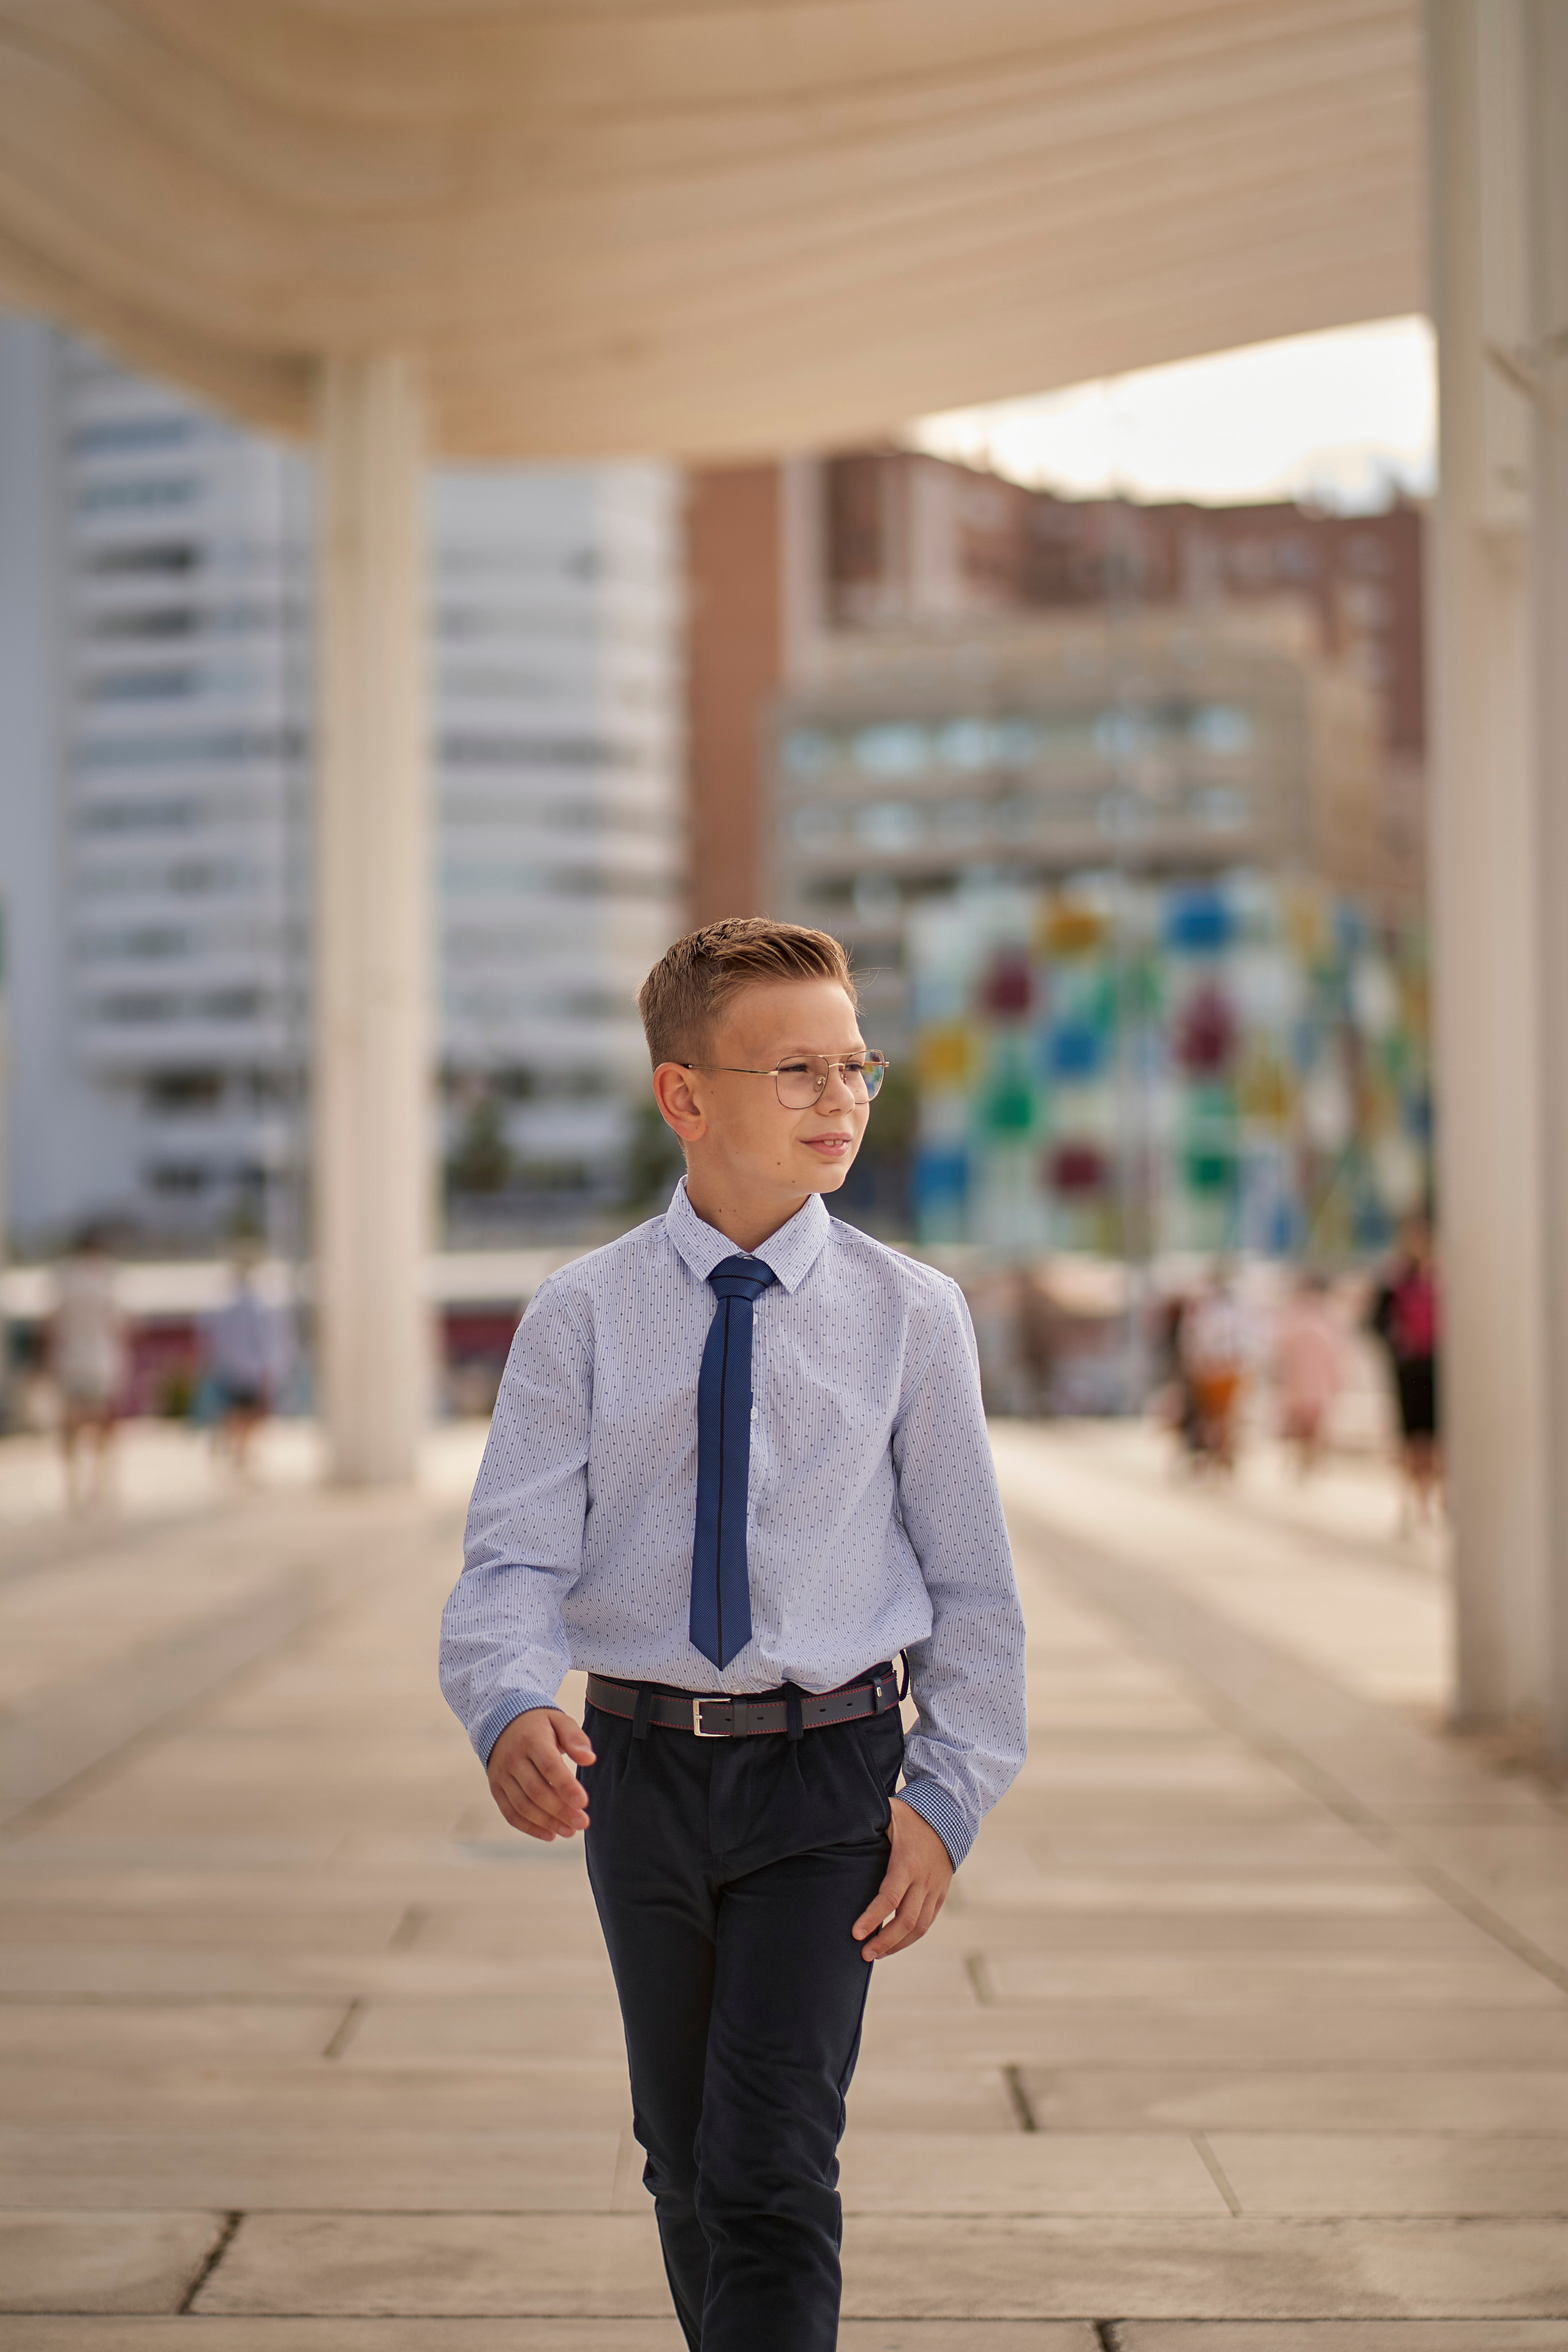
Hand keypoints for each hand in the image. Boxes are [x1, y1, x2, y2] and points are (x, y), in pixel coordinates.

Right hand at [487, 1707, 595, 1842]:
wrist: (501, 1722)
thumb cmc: (539, 1725)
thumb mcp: (559, 1721)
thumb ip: (575, 1738)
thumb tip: (589, 1759)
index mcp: (531, 1739)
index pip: (549, 1766)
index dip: (566, 1786)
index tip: (584, 1803)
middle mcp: (512, 1759)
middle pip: (536, 1790)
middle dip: (560, 1810)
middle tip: (583, 1823)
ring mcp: (501, 1775)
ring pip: (522, 1805)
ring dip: (547, 1822)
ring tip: (570, 1831)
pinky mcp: (496, 1788)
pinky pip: (510, 1813)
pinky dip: (529, 1827)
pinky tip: (549, 1834)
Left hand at [851, 1797, 953, 1959]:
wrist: (949, 1817)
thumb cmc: (910, 1815)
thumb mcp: (888, 1814)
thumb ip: (866, 1822)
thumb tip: (839, 1825)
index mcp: (907, 1863)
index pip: (889, 1898)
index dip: (872, 1918)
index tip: (856, 1934)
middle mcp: (923, 1880)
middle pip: (906, 1920)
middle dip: (884, 1941)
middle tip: (863, 1955)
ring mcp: (934, 1889)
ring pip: (919, 1927)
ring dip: (897, 1944)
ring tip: (876, 1954)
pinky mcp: (940, 1894)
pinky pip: (928, 1922)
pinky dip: (911, 1937)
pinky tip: (894, 1943)